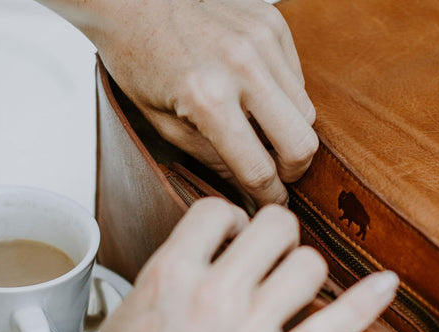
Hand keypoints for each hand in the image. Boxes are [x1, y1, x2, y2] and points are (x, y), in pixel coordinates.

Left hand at [41, 0, 317, 204]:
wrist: (132, 0)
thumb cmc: (138, 59)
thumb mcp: (160, 122)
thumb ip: (209, 157)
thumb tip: (248, 186)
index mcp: (208, 98)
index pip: (258, 168)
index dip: (268, 197)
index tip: (271, 203)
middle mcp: (242, 67)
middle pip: (302, 142)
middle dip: (293, 169)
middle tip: (276, 173)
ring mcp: (261, 41)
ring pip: (305, 110)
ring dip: (287, 129)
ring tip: (257, 128)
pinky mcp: (271, 23)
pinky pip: (296, 76)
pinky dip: (282, 93)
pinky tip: (252, 90)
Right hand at [46, 198, 397, 331]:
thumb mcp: (126, 316)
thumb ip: (169, 282)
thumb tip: (196, 263)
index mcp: (168, 276)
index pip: (218, 210)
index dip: (231, 220)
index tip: (232, 237)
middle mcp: (211, 297)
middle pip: (275, 227)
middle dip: (275, 238)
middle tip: (267, 260)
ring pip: (308, 265)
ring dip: (303, 272)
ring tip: (289, 290)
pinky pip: (331, 327)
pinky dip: (365, 303)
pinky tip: (385, 285)